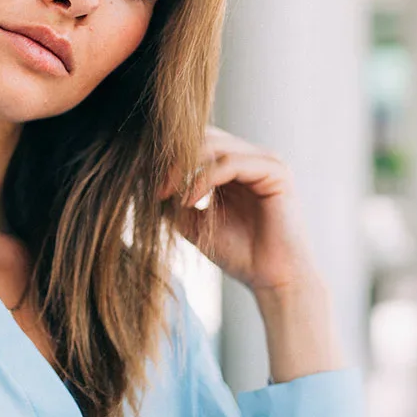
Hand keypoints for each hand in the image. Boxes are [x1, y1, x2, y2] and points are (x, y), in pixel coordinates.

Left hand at [159, 125, 320, 298]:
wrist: (272, 280)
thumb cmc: (237, 253)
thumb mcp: (191, 220)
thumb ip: (171, 197)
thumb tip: (141, 175)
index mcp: (233, 164)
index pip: (196, 140)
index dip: (168, 155)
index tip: (144, 178)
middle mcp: (250, 156)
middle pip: (203, 135)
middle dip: (173, 159)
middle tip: (156, 187)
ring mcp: (264, 160)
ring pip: (214, 145)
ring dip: (184, 168)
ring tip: (168, 195)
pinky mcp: (275, 170)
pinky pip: (230, 162)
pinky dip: (204, 178)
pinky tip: (189, 200)